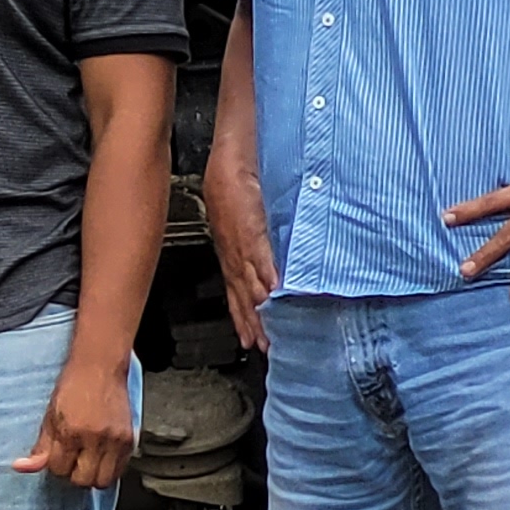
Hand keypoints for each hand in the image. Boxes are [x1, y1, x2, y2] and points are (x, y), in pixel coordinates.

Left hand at [14, 352, 138, 490]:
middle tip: (72, 460)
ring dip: (92, 475)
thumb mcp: (49, 415)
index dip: (55, 465)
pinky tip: (101, 456)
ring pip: (103, 481)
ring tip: (87, 460)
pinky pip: (120, 470)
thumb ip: (40, 446)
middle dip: (74, 474)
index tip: (58, 455)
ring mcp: (115, 441)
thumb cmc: (72, 388)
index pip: (59, 469)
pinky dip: (109, 469)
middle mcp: (95, 439)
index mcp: (70, 432)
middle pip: (82, 480)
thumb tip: (20, 467)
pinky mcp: (129, 440)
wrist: (100, 368)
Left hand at [201, 156, 278, 355]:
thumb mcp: (244, 222)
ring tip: (271, 332)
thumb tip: (270, 267)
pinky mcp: (250, 230)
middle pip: (243, 297)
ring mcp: (241, 244)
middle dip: (254, 324)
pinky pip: (260, 258)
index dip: (244, 319)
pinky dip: (268, 278)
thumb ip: (257, 244)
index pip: (237, 293)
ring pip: (250, 285)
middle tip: (264, 348)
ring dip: (261, 310)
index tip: (252, 341)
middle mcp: (233, 254)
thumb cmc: (236, 186)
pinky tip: (277, 295)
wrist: (231, 161)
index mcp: (231, 253)